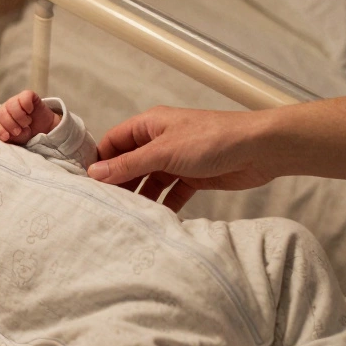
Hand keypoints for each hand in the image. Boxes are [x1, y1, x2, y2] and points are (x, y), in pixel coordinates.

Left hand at [0, 90, 60, 145]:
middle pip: (1, 113)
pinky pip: (24, 97)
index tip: (7, 136)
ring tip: (27, 123)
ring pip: (11, 104)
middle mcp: (6, 109)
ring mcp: (16, 100)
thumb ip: (11, 138)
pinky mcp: (27, 95)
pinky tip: (30, 111)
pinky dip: (27, 106)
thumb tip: (6, 136)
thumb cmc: (29, 134)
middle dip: (10, 124)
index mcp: (0, 120)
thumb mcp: (19, 140)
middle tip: (19, 131)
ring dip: (19, 117)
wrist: (45, 129)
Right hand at [87, 107, 273, 211]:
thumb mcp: (164, 152)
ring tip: (126, 217)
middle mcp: (160, 141)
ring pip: (149, 180)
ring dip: (140, 197)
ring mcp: (177, 159)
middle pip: (130, 163)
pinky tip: (155, 220)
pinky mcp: (193, 177)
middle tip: (104, 207)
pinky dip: (163, 205)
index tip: (86, 185)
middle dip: (118, 183)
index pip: (114, 142)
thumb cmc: (210, 140)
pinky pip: (171, 193)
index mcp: (149, 125)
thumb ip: (129, 165)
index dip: (99, 161)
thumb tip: (94, 174)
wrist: (259, 150)